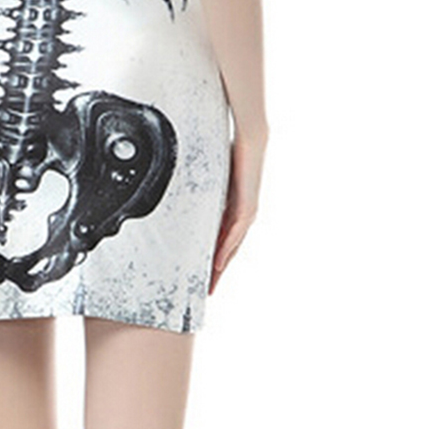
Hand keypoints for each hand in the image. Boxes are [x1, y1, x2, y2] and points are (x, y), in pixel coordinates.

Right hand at [209, 127, 267, 294]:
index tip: (198, 272)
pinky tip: (218, 263)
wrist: (250, 137)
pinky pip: (236, 233)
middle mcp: (241, 212)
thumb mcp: (210, 172)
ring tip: (210, 284)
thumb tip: (176, 181)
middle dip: (216, 271)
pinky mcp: (248, 206)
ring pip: (232, 246)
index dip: (209, 256)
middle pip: (228, 248)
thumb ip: (198, 182)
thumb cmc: (231, 149)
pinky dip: (227, 250)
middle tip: (205, 291)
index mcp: (230, 206)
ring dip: (222, 266)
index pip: (219, 237)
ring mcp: (246, 210)